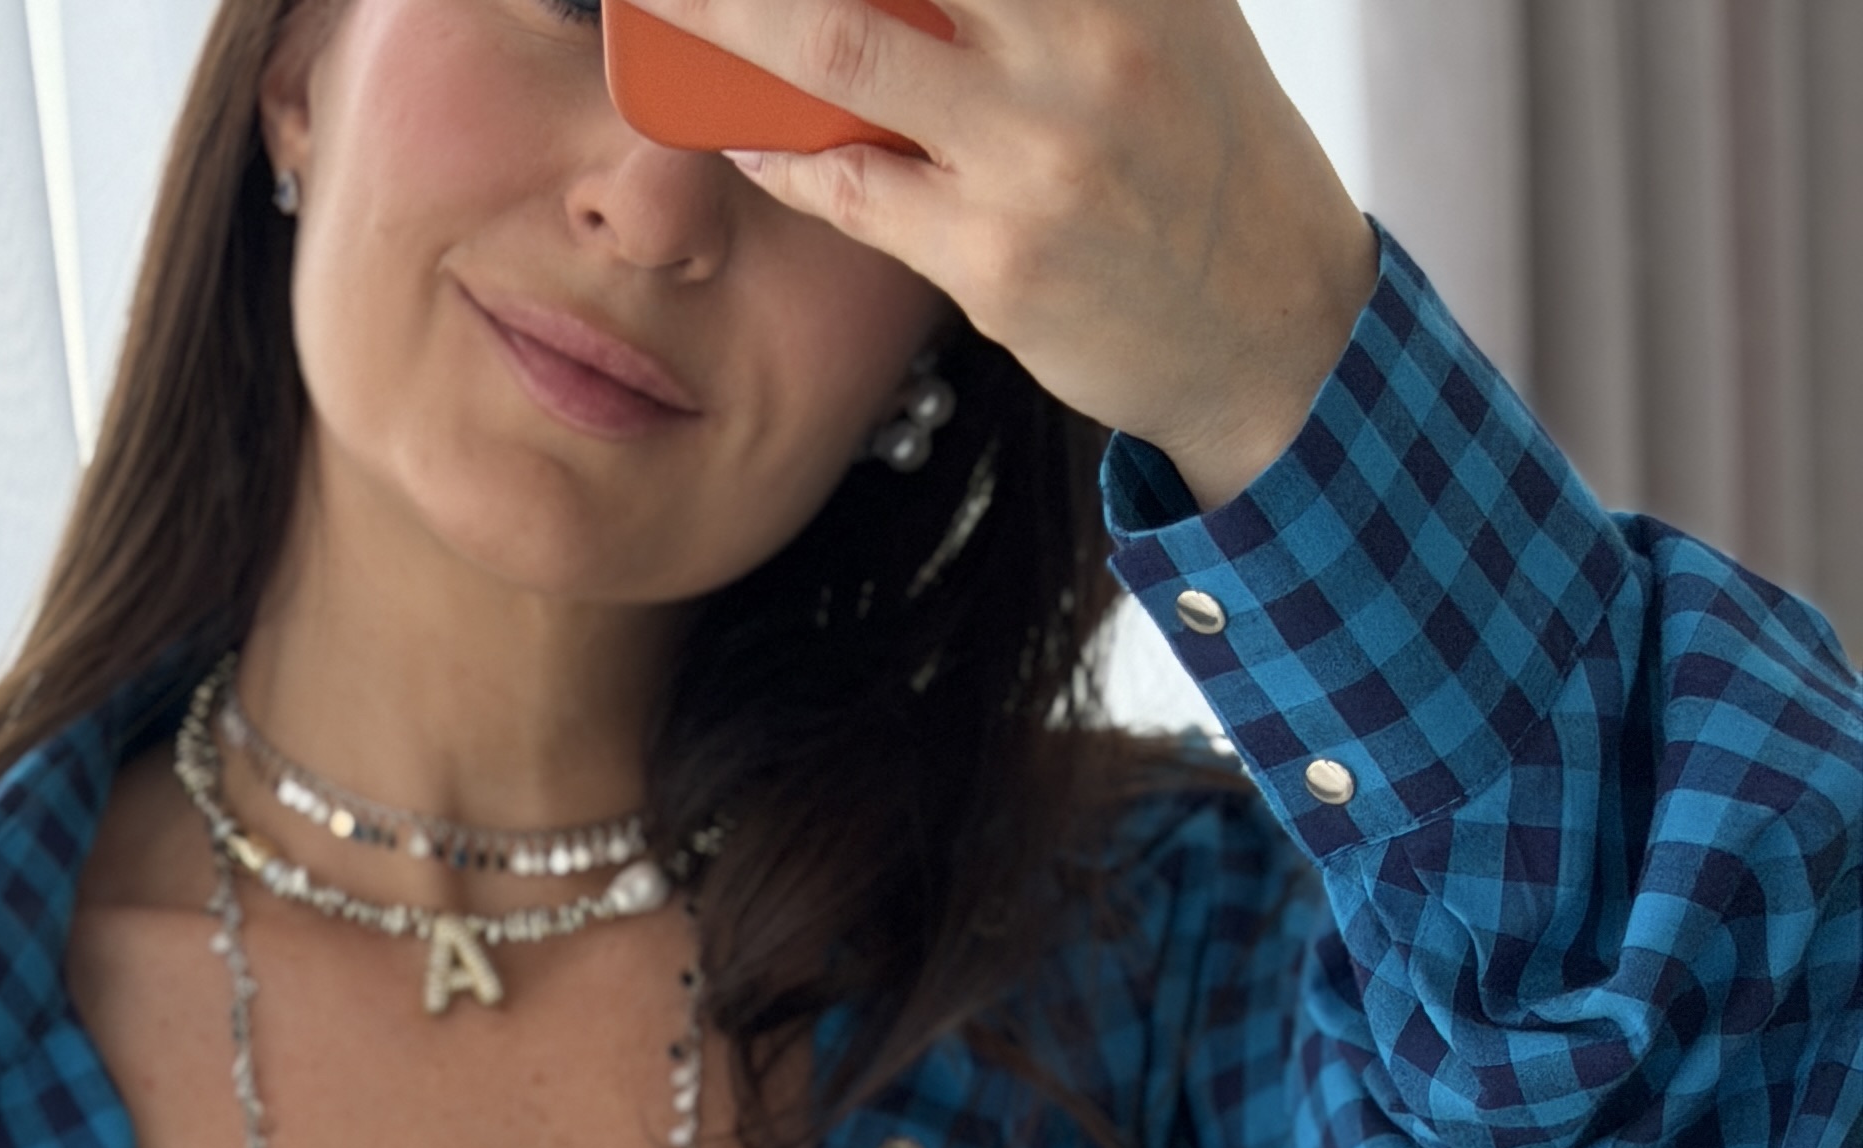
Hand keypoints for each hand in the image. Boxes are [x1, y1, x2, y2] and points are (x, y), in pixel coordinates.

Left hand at [653, 0, 1382, 509]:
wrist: (1274, 322)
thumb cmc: (1200, 150)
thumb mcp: (1161, 10)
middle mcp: (1085, 34)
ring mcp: (1037, 149)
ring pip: (837, 48)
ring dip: (728, 21)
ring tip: (666, 5)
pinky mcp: (996, 257)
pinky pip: (851, 188)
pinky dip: (782, 153)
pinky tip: (743, 132)